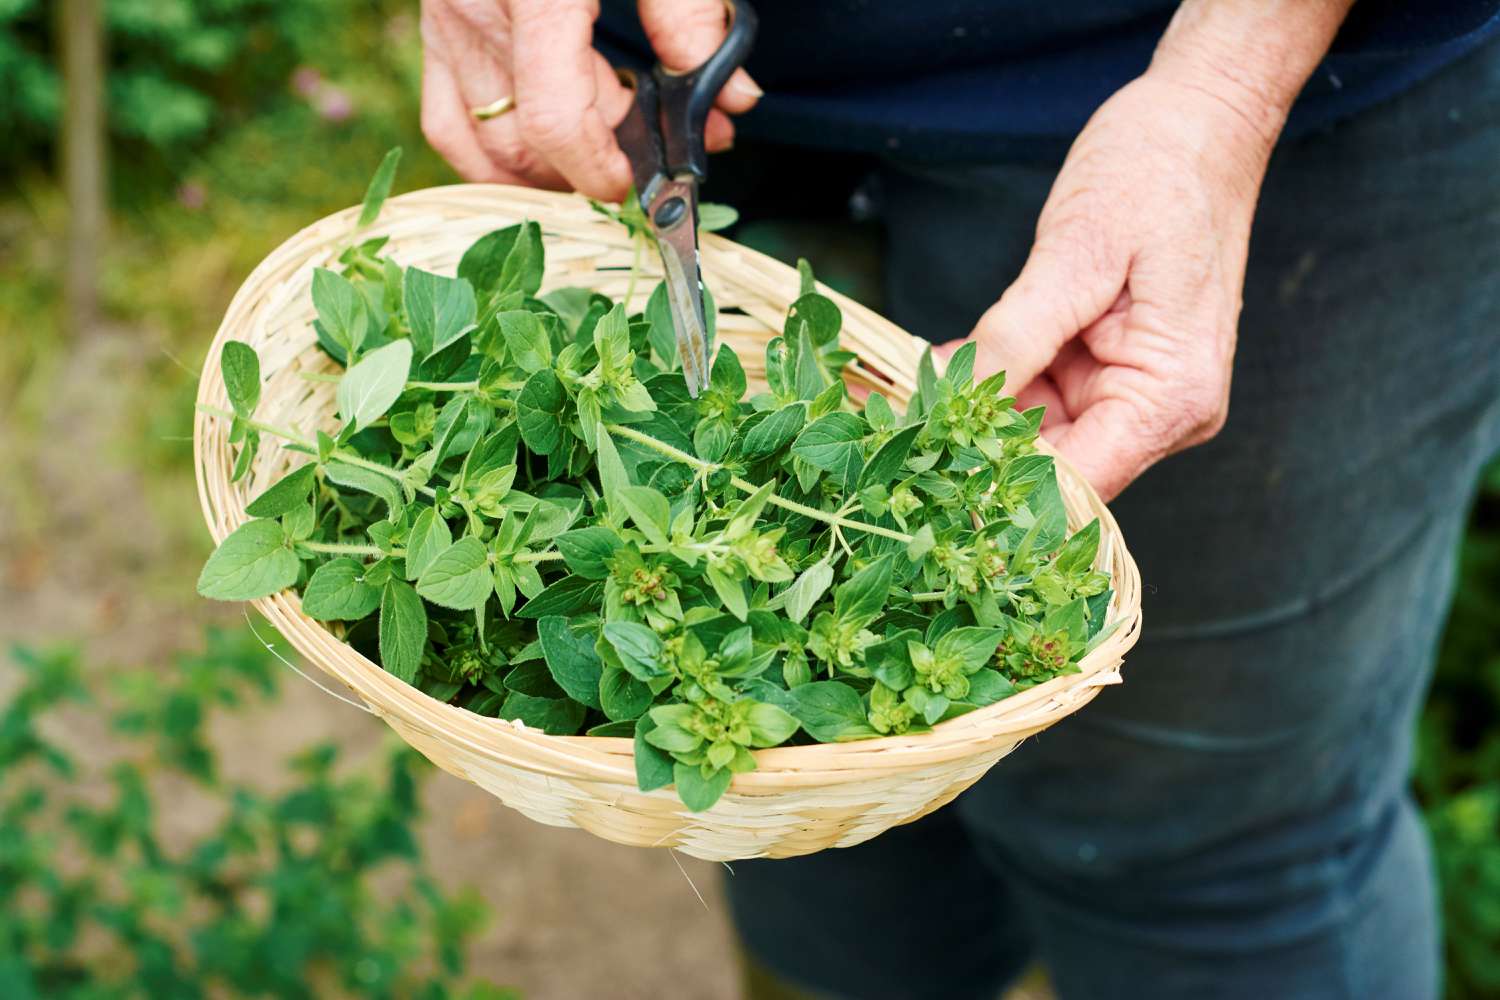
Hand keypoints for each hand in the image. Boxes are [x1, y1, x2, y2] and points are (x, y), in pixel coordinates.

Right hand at [419, 0, 761, 198]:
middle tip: (663, 148)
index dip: (604, 169)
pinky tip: (546, 150)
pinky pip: (447, 114)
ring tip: (610, 148)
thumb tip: (732, 94)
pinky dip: (491, 150)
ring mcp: (445, 20)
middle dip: (594, 166)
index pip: (554, 119)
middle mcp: (476, 11)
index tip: (652, 182)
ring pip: (479, 141)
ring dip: (545, 169)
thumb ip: (692, 13)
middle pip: (522, 141)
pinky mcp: (434, 22)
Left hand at [942, 0, 1351, 499]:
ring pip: (1037, 433)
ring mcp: (1135, 392)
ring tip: (907, 388)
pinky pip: (1039, 395)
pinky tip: (941, 362)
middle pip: (1054, 465)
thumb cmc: (1154, 173)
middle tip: (895, 425)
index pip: (1079, 482)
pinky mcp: (1109, 369)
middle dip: (974, 446)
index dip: (999, 487)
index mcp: (1171, 396)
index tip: (926, 471)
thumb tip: (958, 401)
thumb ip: (1017, 335)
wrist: (1198, 122)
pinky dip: (992, 381)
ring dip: (974, 413)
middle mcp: (1161, 412)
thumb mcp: (1077, 253)